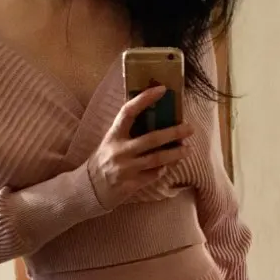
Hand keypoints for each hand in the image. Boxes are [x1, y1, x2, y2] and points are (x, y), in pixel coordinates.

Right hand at [87, 86, 192, 209]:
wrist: (89, 189)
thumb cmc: (103, 161)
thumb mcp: (111, 142)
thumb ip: (128, 132)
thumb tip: (155, 118)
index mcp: (113, 135)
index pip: (129, 112)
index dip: (145, 99)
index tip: (162, 90)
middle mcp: (119, 151)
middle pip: (152, 139)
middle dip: (174, 133)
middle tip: (190, 128)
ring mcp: (126, 169)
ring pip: (157, 159)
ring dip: (175, 154)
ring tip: (188, 149)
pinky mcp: (131, 185)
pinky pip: (153, 175)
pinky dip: (163, 169)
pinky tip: (169, 165)